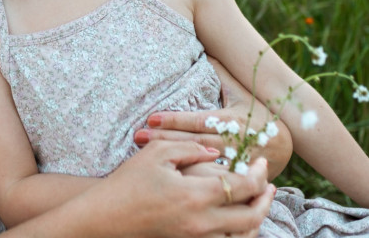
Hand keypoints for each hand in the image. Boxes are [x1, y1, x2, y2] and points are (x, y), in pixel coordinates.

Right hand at [82, 141, 272, 237]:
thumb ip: (191, 148)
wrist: (106, 216)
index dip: (258, 174)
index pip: (242, 187)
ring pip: (242, 236)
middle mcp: (201, 222)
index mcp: (195, 195)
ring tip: (259, 203)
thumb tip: (216, 153)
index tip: (261, 162)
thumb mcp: (157, 153)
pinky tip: (236, 219)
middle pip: (251, 217)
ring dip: (256, 220)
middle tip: (270, 185)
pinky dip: (238, 233)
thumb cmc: (129, 181)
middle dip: (266, 200)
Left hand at [134, 58, 292, 178]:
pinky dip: (189, 179)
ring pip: (199, 164)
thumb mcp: (243, 93)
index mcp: (233, 120)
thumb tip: (205, 51)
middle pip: (193, 142)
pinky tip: (167, 176)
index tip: (151, 117)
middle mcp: (233, 142)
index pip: (199, 120)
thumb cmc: (258, 114)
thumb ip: (222, 74)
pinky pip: (210, 181)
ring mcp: (234, 163)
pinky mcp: (234, 179)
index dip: (175, 119)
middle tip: (137, 136)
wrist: (287, 146)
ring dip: (172, 160)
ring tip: (144, 154)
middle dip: (164, 139)